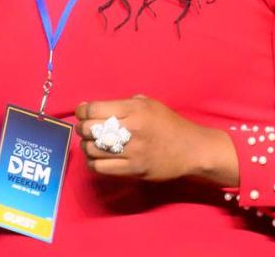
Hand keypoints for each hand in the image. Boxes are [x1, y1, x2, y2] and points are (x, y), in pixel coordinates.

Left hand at [74, 96, 237, 185]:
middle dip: (82, 128)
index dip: (82, 110)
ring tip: (92, 144)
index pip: (94, 108)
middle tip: (85, 129)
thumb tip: (98, 108)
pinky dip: (94, 162)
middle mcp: (131, 128)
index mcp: (135, 109)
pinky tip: (98, 158)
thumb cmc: (170, 124)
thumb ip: (127, 104)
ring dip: (87, 146)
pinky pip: (101, 167)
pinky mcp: (133, 169)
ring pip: (92, 149)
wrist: (191, 149)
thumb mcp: (151, 104)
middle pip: (90, 129)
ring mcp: (132, 151)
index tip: (82, 112)